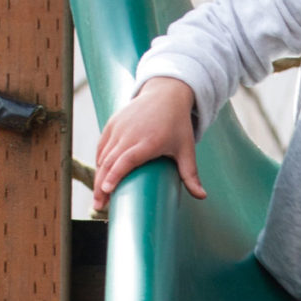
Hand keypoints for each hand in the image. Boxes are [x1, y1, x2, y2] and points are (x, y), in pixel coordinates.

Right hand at [92, 77, 205, 211]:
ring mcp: (119, 127)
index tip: (106, 191)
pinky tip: (100, 177)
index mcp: (149, 141)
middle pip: (109, 162)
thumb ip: (191, 174)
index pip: (126, 159)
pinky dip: (99, 162)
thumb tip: (202, 197)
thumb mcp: (186, 149)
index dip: (115, 175)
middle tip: (98, 206)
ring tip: (99, 197)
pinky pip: (102, 146)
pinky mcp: (112, 123)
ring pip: (103, 156)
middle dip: (101, 186)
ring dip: (98, 176)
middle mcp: (130, 134)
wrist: (166, 94)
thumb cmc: (178, 124)